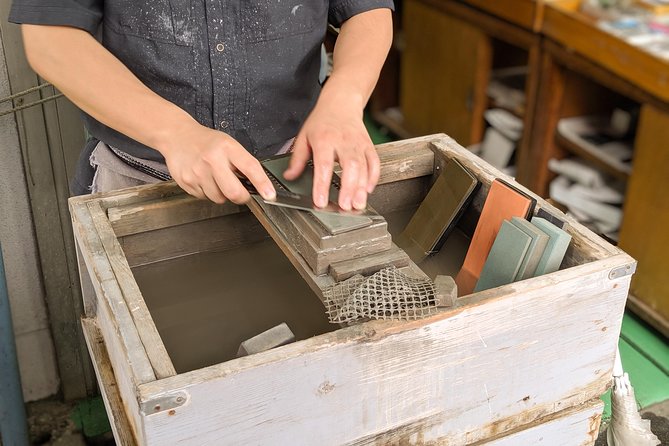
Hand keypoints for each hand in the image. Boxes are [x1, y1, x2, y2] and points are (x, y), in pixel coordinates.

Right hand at [160, 123, 275, 203]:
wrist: (177, 136)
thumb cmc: (207, 142)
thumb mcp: (229, 145)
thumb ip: (243, 163)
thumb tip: (259, 185)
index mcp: (227, 148)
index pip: (250, 168)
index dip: (262, 184)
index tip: (270, 195)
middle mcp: (212, 159)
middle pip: (233, 192)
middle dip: (241, 197)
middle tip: (241, 193)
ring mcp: (197, 172)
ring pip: (218, 198)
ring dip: (222, 194)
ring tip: (216, 179)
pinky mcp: (186, 182)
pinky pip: (204, 197)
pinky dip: (207, 192)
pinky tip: (203, 179)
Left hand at [283, 90, 379, 210]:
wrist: (341, 103)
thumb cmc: (322, 121)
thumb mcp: (304, 136)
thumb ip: (297, 159)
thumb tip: (290, 176)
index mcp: (324, 139)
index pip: (323, 165)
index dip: (322, 185)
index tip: (321, 200)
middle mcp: (343, 141)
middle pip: (349, 166)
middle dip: (349, 188)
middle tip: (345, 206)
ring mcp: (358, 143)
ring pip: (364, 166)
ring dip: (362, 187)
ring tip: (358, 204)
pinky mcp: (368, 145)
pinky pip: (374, 162)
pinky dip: (373, 177)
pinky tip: (368, 190)